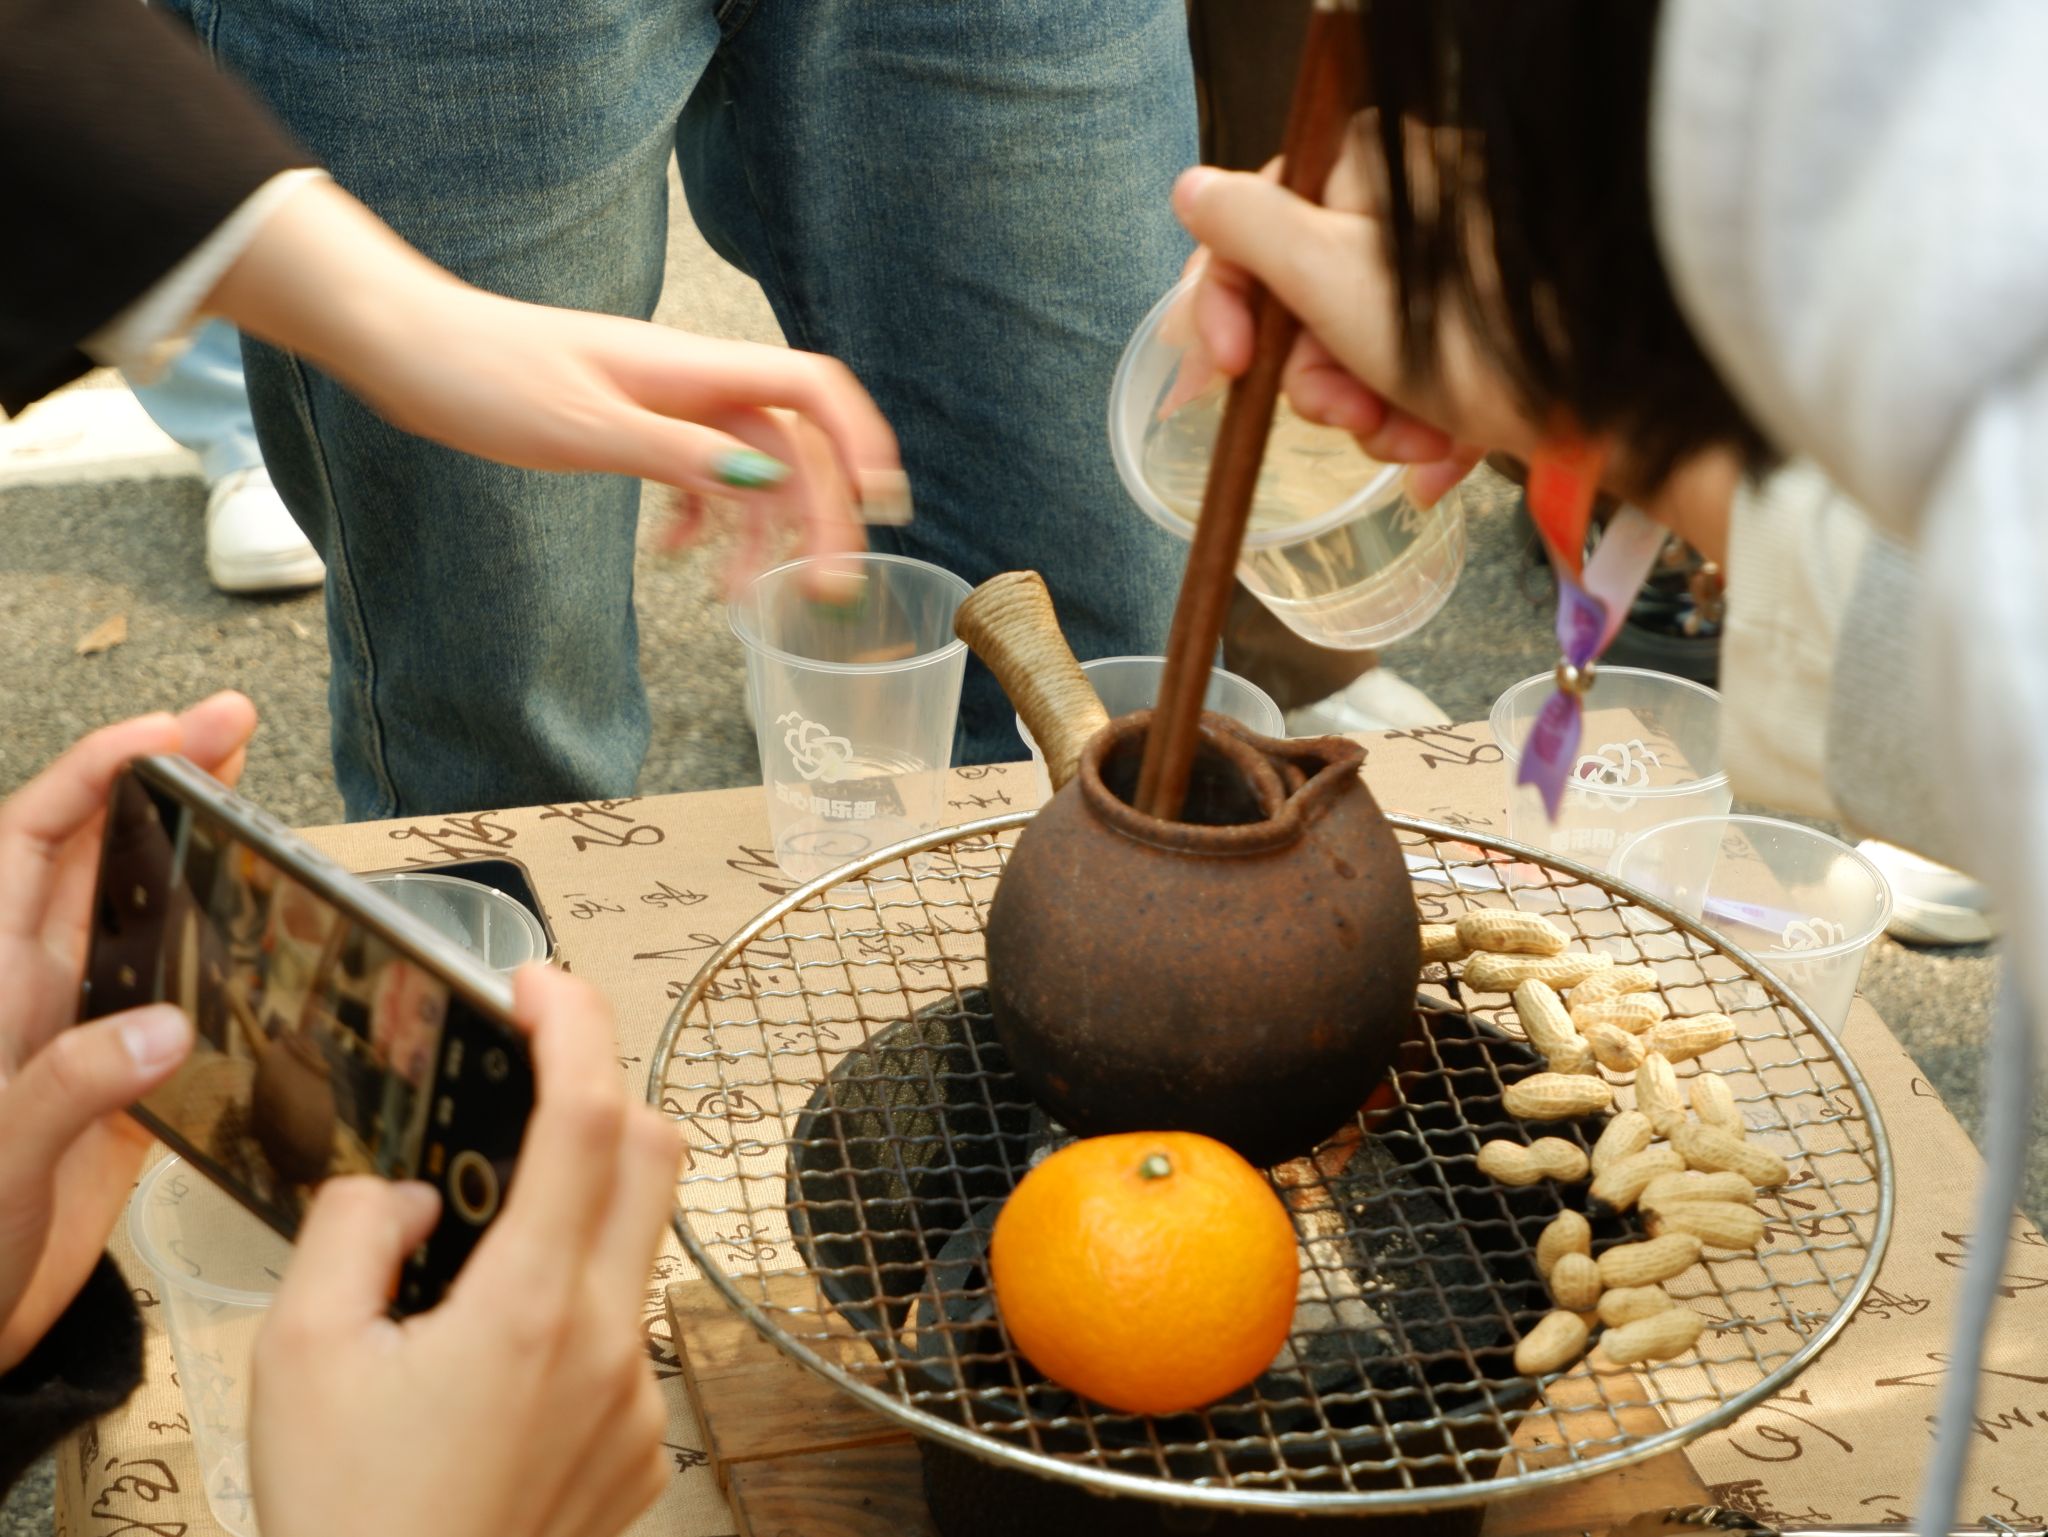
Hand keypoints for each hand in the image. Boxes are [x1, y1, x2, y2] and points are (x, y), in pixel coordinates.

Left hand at [0, 693, 258, 1371]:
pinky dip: (222, 978)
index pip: (33, 838)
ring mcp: (82, 1044)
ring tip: (259, 813)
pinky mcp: (123, 1101)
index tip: (173, 730)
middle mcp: (35, 999)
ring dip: (199, 867)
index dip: (98, 770)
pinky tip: (266, 959)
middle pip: (98, 858)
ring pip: (145, 925)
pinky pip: (179, 1015)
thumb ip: (71, 1084)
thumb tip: (167, 1027)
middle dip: (163, 784)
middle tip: (234, 731)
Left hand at [208, 180, 905, 590]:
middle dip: (819, 516)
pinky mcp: (632, 425)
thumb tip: (767, 487)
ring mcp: (664, 402)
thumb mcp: (582, 427)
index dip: (858, 442)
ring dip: (759, 534)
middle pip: (792, 443)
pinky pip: (697, 472)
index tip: (880, 506)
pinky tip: (675, 555)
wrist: (405, 344)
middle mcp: (692, 381)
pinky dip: (702, 519)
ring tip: (743, 600)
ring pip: (748, 467)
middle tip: (825, 591)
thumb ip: (680, 456)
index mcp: (691, 369)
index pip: (810, 390)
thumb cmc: (481, 374)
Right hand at [251, 965, 681, 1536]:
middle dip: (603, 1088)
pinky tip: (499, 1362)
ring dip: (579, 1209)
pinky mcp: (645, 1441)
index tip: (539, 983)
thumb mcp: (298, 1360)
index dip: (573, 1025)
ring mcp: (638, 1395)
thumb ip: (351, 1235)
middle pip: (655, 1155)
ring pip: (638, 1244)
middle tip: (532, 1075)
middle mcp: (609, 1344)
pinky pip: (627, 1331)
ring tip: (476, 1263)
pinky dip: (575, 1304)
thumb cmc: (351, 1520)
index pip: (588, 1118)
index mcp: (529, 1308)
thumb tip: (406, 1192)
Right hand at [1168, 137, 1538, 501]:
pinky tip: (1443, 458)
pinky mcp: (1483, 327)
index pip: (1255, 229)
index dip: (1226, 308)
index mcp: (1368, 169)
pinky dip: (1422, 422)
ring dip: (1377, 416)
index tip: (1225, 374)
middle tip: (1352, 416)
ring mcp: (1450, 269)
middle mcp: (1409, 207)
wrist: (1611, 404)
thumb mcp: (1329, 277)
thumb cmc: (1469, 336)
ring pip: (1361, 352)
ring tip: (1418, 443)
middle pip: (1308, 303)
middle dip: (1323, 383)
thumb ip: (1247, 232)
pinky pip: (1419, 374)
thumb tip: (1193, 191)